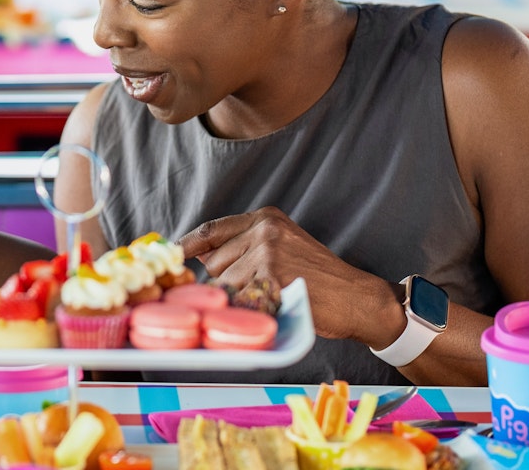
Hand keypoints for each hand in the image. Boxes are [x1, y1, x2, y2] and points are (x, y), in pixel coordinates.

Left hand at [177, 207, 396, 342]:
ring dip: (239, 298)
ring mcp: (267, 251)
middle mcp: (264, 229)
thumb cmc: (318, 278)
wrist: (356, 298)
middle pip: (215, 262)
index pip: (213, 229)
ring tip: (270, 298)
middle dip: (226, 282)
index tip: (171, 255)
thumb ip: (243, 246)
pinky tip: (271, 307)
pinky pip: (240, 299)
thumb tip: (197, 254)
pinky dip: (248, 309)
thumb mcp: (282, 247)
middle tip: (255, 291)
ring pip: (225, 284)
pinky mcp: (271, 276)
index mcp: (265, 218)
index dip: (188, 244)